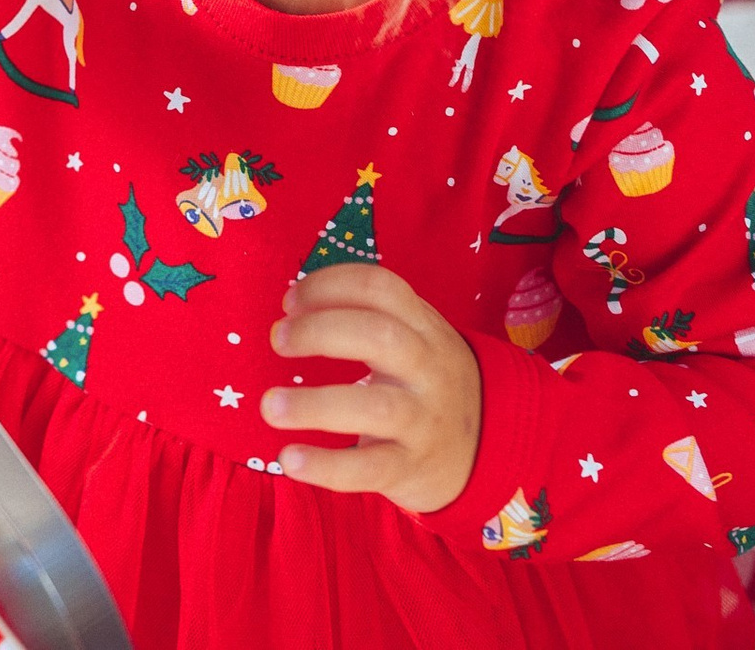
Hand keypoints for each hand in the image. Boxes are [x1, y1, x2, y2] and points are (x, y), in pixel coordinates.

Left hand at [263, 263, 483, 513]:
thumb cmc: (425, 382)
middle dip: (320, 331)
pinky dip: (326, 465)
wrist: (484, 451)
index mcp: (424, 328)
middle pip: (379, 336)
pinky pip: (368, 469)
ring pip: (373, 408)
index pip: (380, 289)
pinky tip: (289, 458)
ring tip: (269, 406)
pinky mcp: (410, 469)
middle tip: (277, 340)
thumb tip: (291, 309)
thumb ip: (368, 318)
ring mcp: (422, 422)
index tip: (289, 301)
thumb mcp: (416, 339)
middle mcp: (428, 370)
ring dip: (315, 404)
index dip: (330, 285)